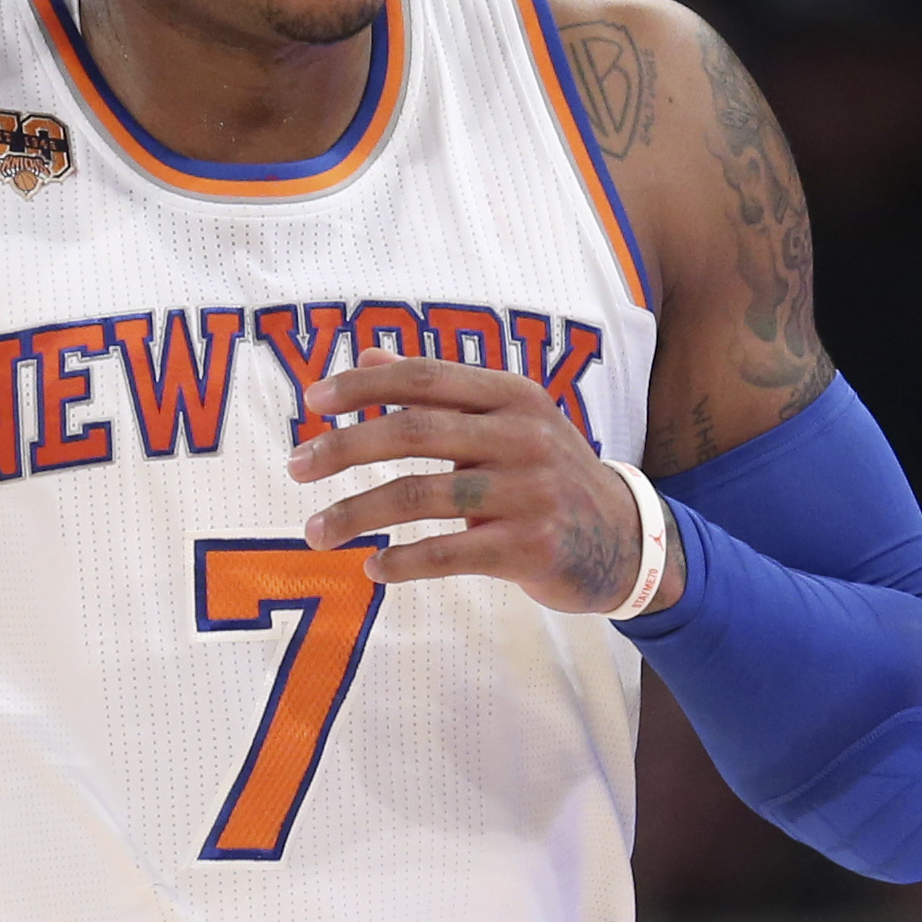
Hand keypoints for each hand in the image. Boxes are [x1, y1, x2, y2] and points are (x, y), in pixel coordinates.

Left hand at [285, 348, 675, 613]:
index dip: (362, 385)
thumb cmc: (547, 473)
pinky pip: (448, 553)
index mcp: (511, 395)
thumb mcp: (506, 418)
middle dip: (343, 447)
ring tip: (316, 531)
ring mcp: (529, 492)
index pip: (423, 377)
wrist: (626, 540)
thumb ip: (440, 389)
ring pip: (420, 496)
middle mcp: (522, 435)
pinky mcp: (531, 547)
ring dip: (356, 513)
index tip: (312, 401)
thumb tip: (369, 354)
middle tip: (295, 467)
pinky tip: (373, 568)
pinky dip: (401, 562)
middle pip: (412, 432)